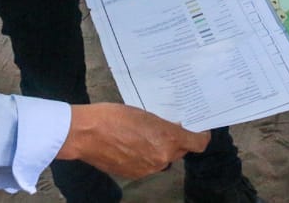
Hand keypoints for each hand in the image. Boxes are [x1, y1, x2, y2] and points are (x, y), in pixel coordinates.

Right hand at [58, 104, 209, 177]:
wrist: (86, 134)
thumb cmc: (114, 116)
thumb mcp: (144, 113)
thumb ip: (162, 124)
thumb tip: (173, 129)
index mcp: (167, 138)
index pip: (198, 144)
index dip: (202, 136)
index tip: (200, 129)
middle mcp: (162, 158)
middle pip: (180, 151)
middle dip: (178, 140)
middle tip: (170, 126)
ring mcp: (148, 169)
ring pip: (163, 159)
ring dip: (160, 148)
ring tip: (146, 134)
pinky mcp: (134, 175)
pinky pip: (148, 165)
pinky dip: (146, 156)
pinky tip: (133, 144)